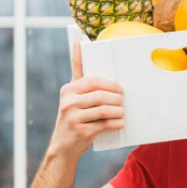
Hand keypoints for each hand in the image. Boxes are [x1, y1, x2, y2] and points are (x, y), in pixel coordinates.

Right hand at [48, 41, 124, 158]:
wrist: (63, 145)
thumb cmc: (74, 116)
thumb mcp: (73, 97)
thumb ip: (80, 76)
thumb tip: (79, 42)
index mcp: (68, 90)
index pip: (92, 80)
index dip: (109, 83)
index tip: (119, 88)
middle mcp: (68, 102)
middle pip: (101, 95)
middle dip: (116, 98)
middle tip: (123, 101)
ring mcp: (73, 117)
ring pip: (104, 110)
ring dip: (118, 111)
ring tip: (122, 112)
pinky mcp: (81, 130)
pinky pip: (105, 124)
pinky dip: (116, 123)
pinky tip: (120, 123)